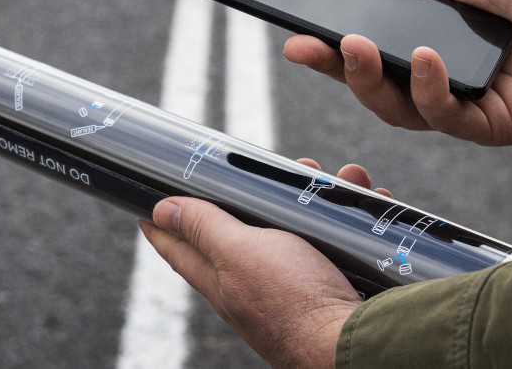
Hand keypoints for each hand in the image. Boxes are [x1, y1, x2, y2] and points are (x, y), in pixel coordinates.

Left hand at [138, 159, 389, 368]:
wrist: (355, 345)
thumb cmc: (293, 300)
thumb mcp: (240, 252)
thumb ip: (205, 229)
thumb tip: (161, 211)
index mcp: (222, 279)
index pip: (179, 248)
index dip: (161, 224)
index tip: (145, 203)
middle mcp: (254, 286)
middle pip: (246, 230)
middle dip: (258, 194)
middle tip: (276, 167)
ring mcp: (293, 289)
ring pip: (299, 231)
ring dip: (314, 200)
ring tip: (330, 178)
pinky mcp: (331, 288)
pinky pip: (339, 245)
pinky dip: (350, 221)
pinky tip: (366, 201)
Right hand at [283, 0, 511, 145]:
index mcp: (431, 41)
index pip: (370, 48)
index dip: (331, 45)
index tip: (299, 31)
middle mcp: (437, 78)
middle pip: (370, 84)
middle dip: (333, 68)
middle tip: (308, 46)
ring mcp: (459, 106)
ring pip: (396, 108)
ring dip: (369, 80)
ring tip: (356, 47)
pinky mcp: (486, 127)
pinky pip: (443, 116)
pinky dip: (428, 88)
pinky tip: (427, 59)